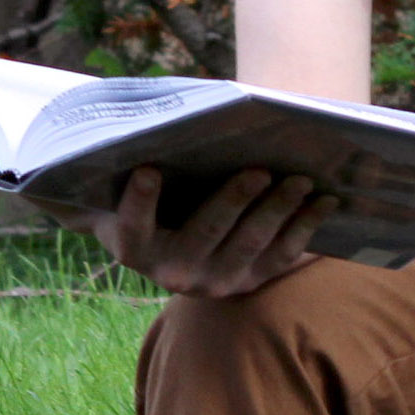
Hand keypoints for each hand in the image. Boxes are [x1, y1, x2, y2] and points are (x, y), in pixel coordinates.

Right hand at [38, 166, 339, 297]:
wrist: (177, 236)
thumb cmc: (154, 189)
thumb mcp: (125, 180)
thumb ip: (116, 159)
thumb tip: (89, 132)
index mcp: (133, 247)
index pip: (132, 228)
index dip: (139, 202)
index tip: (148, 168)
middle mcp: (173, 273)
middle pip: (204, 236)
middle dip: (233, 202)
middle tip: (258, 169)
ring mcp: (215, 282)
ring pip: (249, 247)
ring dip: (277, 212)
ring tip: (299, 179)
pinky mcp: (251, 283)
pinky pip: (281, 259)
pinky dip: (306, 230)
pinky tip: (325, 201)